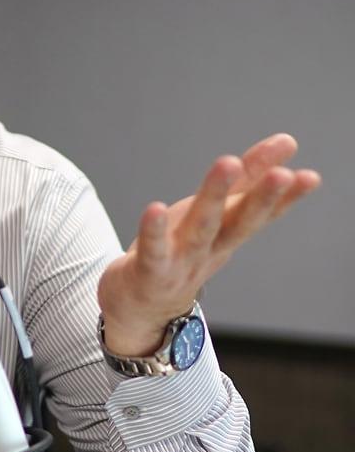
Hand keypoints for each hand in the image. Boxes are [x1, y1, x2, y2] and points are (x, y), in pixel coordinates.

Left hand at [98, 133, 320, 355]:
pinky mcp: (151, 271)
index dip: (285, 197)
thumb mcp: (215, 215)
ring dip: (215, 196)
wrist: (144, 309)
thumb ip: (245, 181)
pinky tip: (155, 208)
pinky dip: (154, 231)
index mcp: (227, 233)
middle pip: (239, 221)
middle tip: (283, 174)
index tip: (309, 177)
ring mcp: (182, 262)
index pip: (261, 213)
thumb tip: (285, 142)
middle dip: (262, 198)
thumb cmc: (181, 252)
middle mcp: (211, 248)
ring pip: (202, 228)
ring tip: (228, 163)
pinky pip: (153, 250)